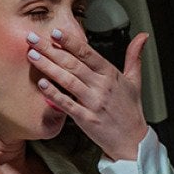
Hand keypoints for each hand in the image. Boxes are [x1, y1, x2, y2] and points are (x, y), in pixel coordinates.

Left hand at [27, 28, 149, 159]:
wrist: (132, 141)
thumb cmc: (131, 111)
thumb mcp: (135, 81)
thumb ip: (134, 56)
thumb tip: (142, 37)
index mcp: (111, 75)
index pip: (88, 53)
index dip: (70, 41)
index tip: (54, 32)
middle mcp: (102, 87)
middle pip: (72, 63)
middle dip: (50, 49)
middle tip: (32, 38)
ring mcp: (94, 103)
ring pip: (67, 80)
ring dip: (48, 67)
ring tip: (32, 56)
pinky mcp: (86, 119)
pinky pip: (67, 104)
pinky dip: (53, 94)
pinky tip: (41, 84)